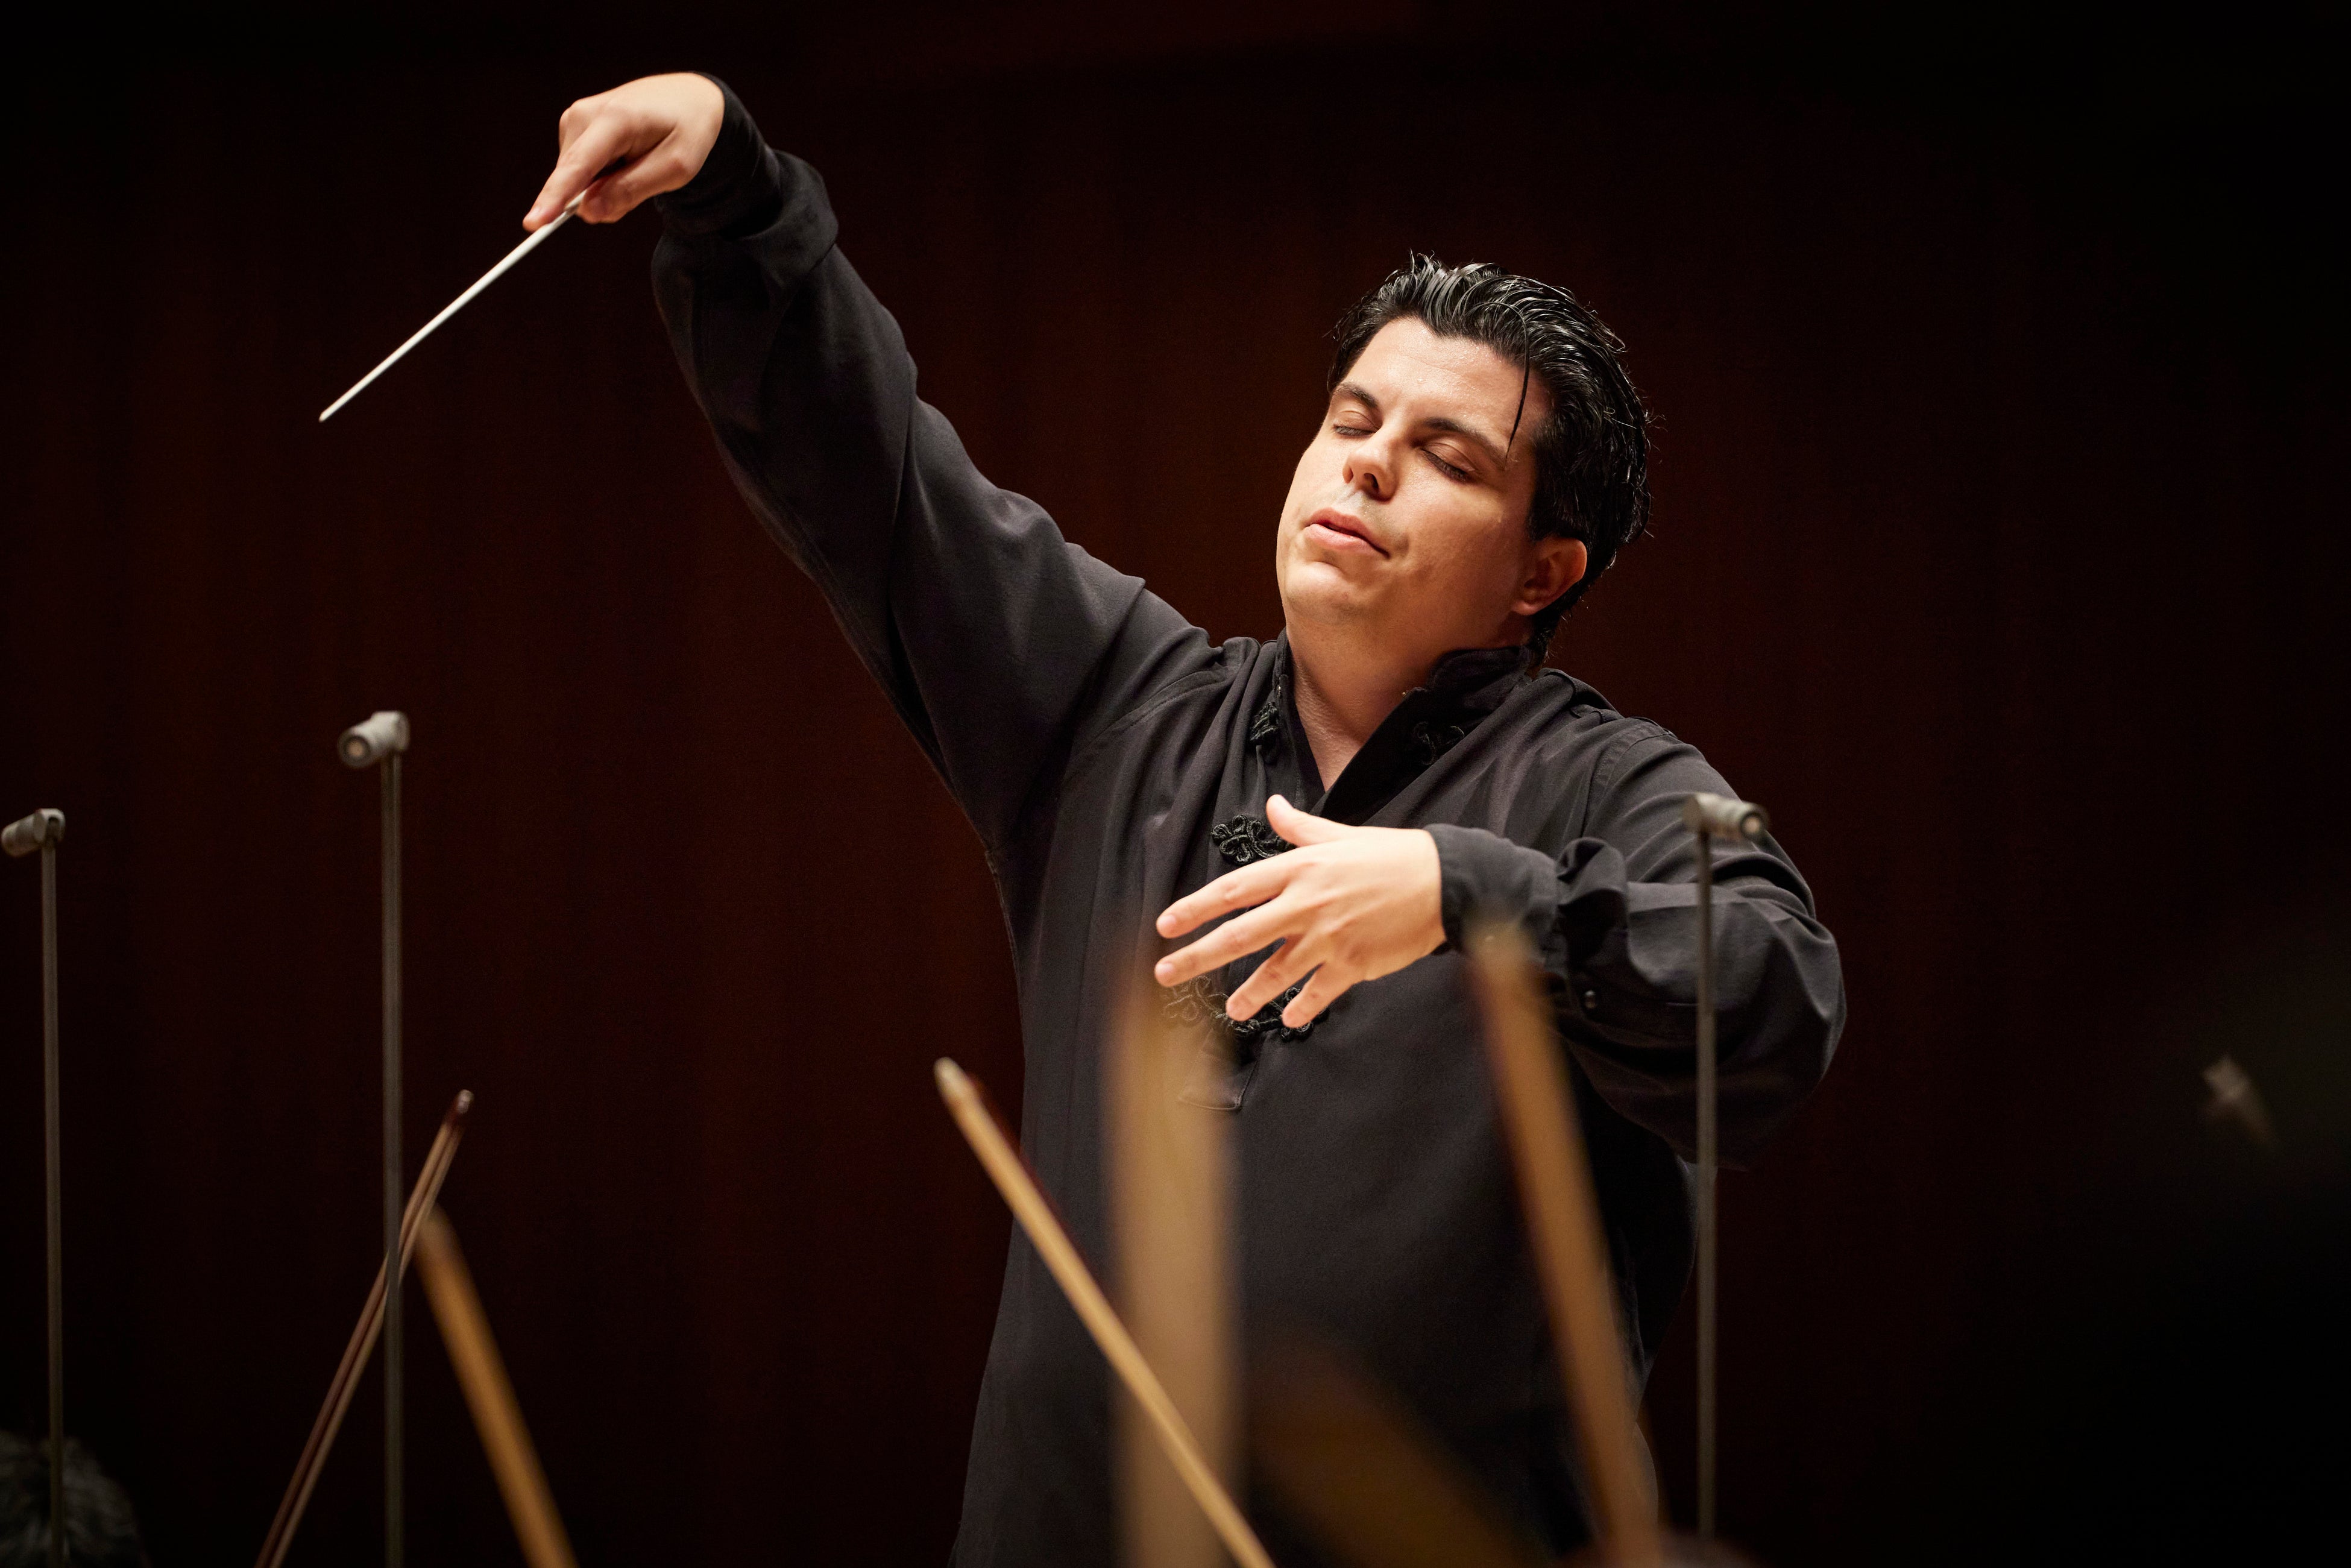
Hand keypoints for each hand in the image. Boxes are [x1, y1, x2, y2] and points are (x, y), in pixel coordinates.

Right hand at [525, 73, 726, 229]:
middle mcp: (585, 114)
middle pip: (576, 180)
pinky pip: (580, 170)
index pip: (578, 166)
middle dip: (604, 197)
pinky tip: (625, 158)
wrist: (686, 97)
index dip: (555, 198)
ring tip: (638, 163)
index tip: (533, 223)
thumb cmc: (686, 131)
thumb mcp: (676, 168)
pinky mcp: (573, 125)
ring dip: (606, 186)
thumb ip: (631, 191)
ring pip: (577, 179)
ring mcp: (575, 117)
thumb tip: (587, 212)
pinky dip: (602, 175)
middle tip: (644, 179)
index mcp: (615, 120)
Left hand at [1153, 794, 1444, 1029]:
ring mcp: (1329, 937)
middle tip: (1165, 974)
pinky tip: (1287, 1018)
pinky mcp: (1354, 963)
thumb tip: (1272, 805)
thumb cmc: (1392, 855)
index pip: (1234, 890)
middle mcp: (1307, 903)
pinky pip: (1317, 992)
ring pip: (1275, 971)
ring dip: (1248, 994)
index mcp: (1300, 869)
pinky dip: (1300, 1007)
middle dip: (1198, 956)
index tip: (1166, 924)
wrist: (1445, 881)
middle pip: (1240, 935)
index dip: (1195, 908)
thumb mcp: (1342, 835)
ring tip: (1229, 1009)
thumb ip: (1300, 828)